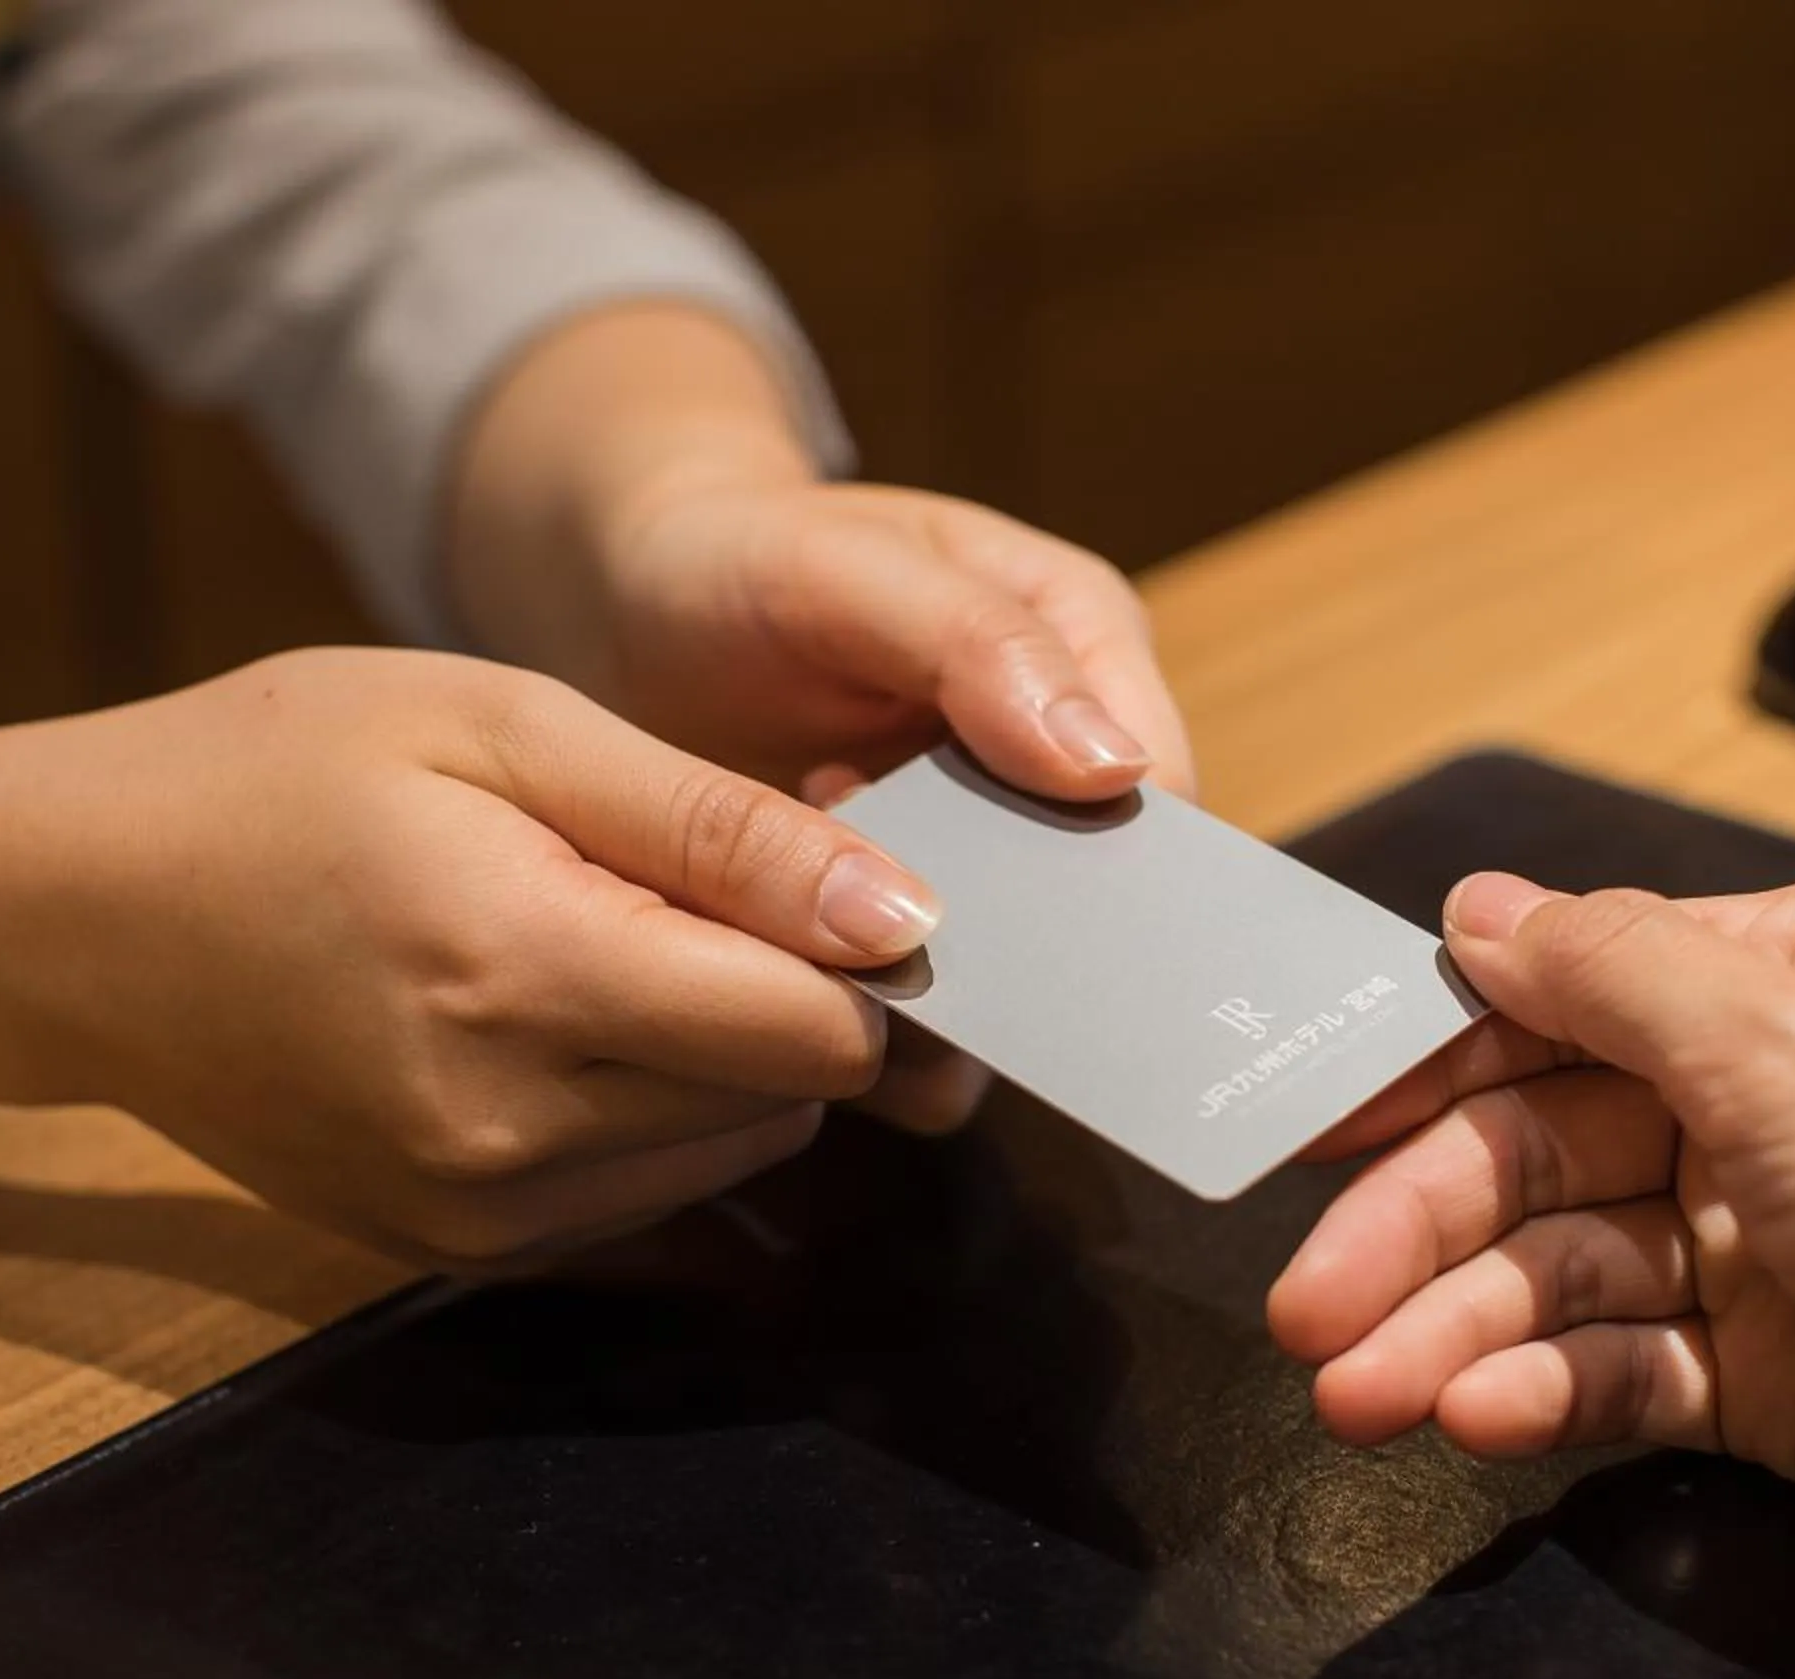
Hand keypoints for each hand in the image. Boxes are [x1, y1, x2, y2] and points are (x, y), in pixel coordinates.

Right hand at [0, 650, 953, 1269]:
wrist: (70, 915)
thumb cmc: (281, 776)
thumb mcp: (505, 729)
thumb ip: (716, 830)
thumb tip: (903, 922)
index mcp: (521, 975)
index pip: (817, 1029)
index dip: (869, 952)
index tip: (842, 876)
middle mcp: (506, 1133)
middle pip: (793, 1099)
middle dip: (796, 997)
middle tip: (700, 887)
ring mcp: (478, 1214)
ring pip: (738, 1157)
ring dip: (731, 1060)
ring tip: (614, 940)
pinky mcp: (461, 1253)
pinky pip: (652, 1199)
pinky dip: (657, 1115)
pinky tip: (570, 1021)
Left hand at [449, 304, 1194, 1140]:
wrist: (636, 609)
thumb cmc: (745, 556)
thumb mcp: (851, 569)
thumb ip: (981, 645)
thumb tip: (1112, 769)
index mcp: (1083, 642)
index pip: (1158, 786)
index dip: (1124, 864)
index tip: (1035, 916)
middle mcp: (1056, 754)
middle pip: (1105, 887)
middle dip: (1033, 938)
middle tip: (911, 943)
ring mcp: (990, 842)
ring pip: (1027, 962)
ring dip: (944, 977)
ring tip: (832, 935)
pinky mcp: (914, 912)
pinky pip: (942, 1002)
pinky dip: (885, 1006)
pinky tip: (808, 963)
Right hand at [1267, 873, 1794, 1637]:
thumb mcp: (1793, 1045)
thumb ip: (1614, 972)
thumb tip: (1480, 904)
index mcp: (1787, 985)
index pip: (1560, 1004)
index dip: (1421, 1065)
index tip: (1301, 1120)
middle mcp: (1768, 1104)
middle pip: (1539, 1150)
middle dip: (1415, 1228)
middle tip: (1304, 1311)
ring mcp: (1768, 1247)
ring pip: (1563, 1273)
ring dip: (1452, 1330)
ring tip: (1357, 1396)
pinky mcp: (1776, 1383)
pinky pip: (1624, 1372)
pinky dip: (1543, 1392)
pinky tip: (1474, 1418)